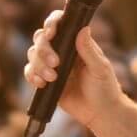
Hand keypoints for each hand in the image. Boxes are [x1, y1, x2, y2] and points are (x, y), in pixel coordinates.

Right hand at [24, 10, 125, 129]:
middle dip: (44, 50)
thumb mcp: (100, 68)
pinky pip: (30, 72)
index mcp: (76, 42)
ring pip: (33, 54)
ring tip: (52, 78)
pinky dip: (32, 76)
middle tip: (56, 63)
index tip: (51, 33)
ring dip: (39, 65)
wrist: (100, 113)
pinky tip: (42, 83)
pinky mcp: (45, 80)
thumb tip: (83, 29)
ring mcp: (52, 65)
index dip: (51, 24)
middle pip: (41, 38)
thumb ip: (89, 50)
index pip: (60, 24)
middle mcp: (62, 50)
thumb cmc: (105, 88)